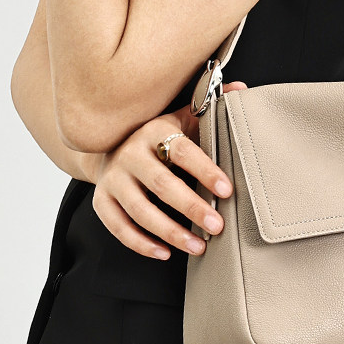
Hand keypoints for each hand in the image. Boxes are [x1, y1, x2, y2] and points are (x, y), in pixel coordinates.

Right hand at [90, 82, 249, 258]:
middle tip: (217, 226)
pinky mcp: (101, 201)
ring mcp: (113, 179)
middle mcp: (129, 153)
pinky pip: (119, 227)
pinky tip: (165, 252)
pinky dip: (141, 243)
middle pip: (161, 184)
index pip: (182, 151)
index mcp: (153, 131)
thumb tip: (242, 91)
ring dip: (170, 233)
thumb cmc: (157, 137)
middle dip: (191, 207)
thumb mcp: (180, 118)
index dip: (204, 170)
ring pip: (140, 211)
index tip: (226, 190)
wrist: (110, 147)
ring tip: (198, 247)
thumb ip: (210, 107)